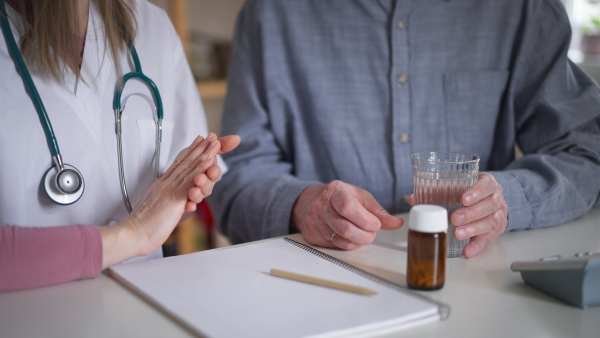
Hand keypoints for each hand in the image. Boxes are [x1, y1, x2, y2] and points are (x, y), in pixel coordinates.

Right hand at [99, 133, 239, 267]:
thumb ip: (163, 201)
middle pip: (186, 162)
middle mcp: (165, 184)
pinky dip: (199, 169)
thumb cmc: (141, 227)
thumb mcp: (155, 209)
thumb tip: (167, 200)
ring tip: (214, 143)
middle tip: (211, 136)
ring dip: (204, 154)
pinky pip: (189, 181)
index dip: (189, 152)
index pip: (178, 165)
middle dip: (200, 148)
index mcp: (161, 187)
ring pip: (189, 168)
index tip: (198, 141)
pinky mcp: (173, 198)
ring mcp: (170, 190)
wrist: (132, 234)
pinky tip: (209, 161)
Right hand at [291, 181, 402, 249]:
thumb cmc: (339, 197)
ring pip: (341, 240)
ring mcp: (315, 222)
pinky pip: (334, 246)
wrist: (312, 200)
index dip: (365, 220)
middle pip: (346, 228)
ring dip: (358, 241)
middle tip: (371, 232)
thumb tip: (396, 223)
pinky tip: (350, 237)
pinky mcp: (312, 235)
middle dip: (365, 235)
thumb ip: (378, 211)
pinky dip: (347, 244)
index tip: (375, 224)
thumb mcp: (360, 197)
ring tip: (362, 233)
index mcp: (335, 191)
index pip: (348, 208)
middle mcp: (321, 206)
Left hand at [408, 172, 506, 257]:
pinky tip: (467, 251)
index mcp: (488, 184)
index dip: (476, 192)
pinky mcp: (495, 231)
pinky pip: (487, 239)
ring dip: (472, 229)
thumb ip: (437, 189)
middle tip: (454, 219)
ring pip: (489, 223)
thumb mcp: (459, 185)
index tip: (463, 199)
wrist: (492, 199)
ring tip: (457, 234)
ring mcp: (498, 216)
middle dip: (470, 213)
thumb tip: (413, 199)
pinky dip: (476, 246)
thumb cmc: (471, 191)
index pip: (486, 185)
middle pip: (488, 206)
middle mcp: (496, 199)